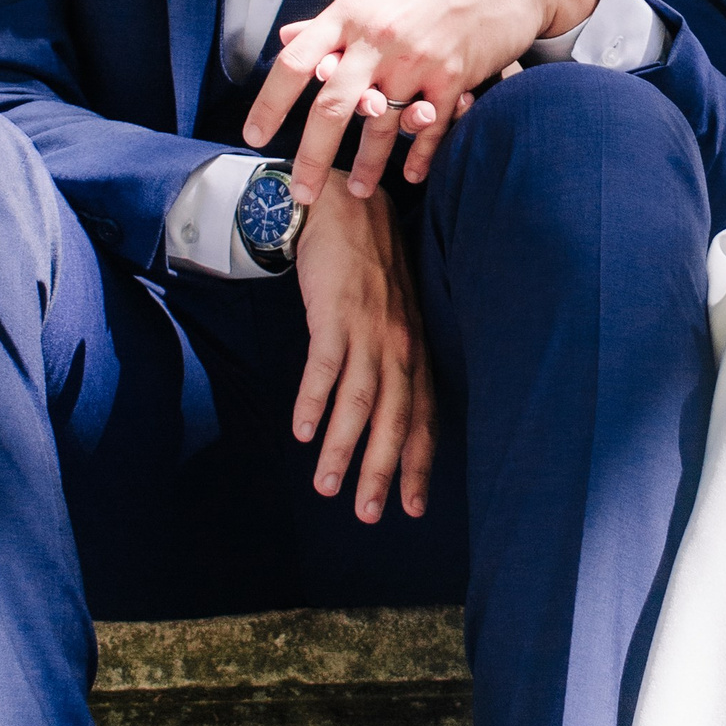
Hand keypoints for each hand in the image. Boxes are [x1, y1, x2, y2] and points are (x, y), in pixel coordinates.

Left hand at [246, 0, 597, 205]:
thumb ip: (335, 18)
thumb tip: (290, 37)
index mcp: (351, 11)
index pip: (296, 62)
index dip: (270, 102)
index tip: (254, 135)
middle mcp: (377, 38)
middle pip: (331, 107)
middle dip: (311, 157)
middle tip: (301, 192)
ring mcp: (416, 60)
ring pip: (381, 126)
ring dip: (367, 165)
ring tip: (359, 190)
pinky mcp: (453, 77)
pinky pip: (429, 127)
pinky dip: (421, 155)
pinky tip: (413, 174)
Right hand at [292, 175, 435, 518]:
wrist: (348, 210)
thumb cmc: (369, 272)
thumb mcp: (394, 320)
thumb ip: (393, 365)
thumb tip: (384, 416)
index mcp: (415, 352)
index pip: (423, 419)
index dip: (417, 465)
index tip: (412, 508)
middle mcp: (400, 346)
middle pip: (395, 420)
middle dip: (382, 471)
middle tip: (370, 515)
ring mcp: (369, 331)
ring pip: (360, 402)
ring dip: (343, 449)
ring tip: (327, 487)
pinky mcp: (335, 314)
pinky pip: (325, 366)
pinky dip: (314, 401)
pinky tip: (303, 431)